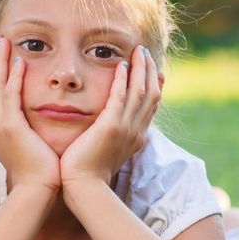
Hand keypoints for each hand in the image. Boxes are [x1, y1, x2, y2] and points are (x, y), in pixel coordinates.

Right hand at [0, 36, 60, 190]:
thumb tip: (29, 122)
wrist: (36, 190)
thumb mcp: (25, 146)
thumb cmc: (38, 171)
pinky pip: (10, 95)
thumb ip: (24, 130)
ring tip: (4, 41)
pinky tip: (19, 62)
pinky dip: (13, 77)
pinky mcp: (10, 127)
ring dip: (0, 61)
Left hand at [60, 45, 160, 187]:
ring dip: (141, 68)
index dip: (154, 85)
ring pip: (141, 91)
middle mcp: (136, 131)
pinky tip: (121, 64)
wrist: (84, 188)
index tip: (152, 69)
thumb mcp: (106, 151)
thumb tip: (108, 128)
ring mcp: (125, 128)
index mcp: (136, 137)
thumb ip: (111, 137)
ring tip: (138, 51)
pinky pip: (121, 97)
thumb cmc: (88, 173)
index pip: (151, 106)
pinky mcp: (111, 126)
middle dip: (150, 71)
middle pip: (152, 94)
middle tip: (145, 53)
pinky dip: (123, 79)